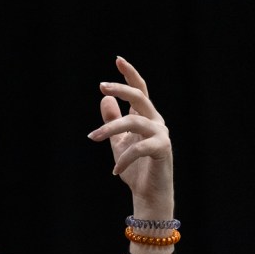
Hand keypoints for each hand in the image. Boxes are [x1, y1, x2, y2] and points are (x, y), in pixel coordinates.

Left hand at [87, 56, 173, 218]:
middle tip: (102, 85)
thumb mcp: (118, 142)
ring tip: (92, 137)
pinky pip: (138, 148)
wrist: (148, 193)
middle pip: (140, 97)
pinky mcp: (162, 149)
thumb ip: (112, 121)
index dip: (129, 75)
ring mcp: (161, 134)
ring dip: (110, 128)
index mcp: (146, 118)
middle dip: (122, 89)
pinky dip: (123, 159)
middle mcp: (156, 121)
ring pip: (134, 121)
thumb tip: (104, 98)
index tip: (117, 59)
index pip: (139, 91)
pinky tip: (114, 170)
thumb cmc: (134, 168)